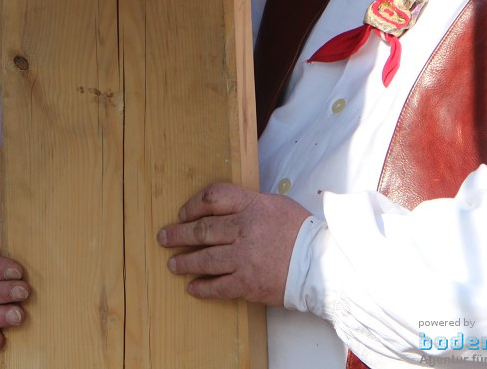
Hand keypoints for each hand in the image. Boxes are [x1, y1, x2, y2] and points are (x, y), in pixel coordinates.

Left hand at [158, 183, 310, 305]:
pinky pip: (216, 286)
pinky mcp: (247, 283)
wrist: (321, 263)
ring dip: (184, 262)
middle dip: (178, 235)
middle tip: (164, 238)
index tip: (184, 214)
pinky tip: (192, 287)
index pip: (213, 197)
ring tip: (173, 264)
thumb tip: (223, 209)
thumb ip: (249, 204)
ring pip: (203, 259)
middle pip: (201, 230)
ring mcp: (244, 257)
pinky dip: (201, 288)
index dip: (192, 205)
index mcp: (253, 205)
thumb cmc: (301, 231)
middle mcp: (245, 229)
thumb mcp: (276, 204)